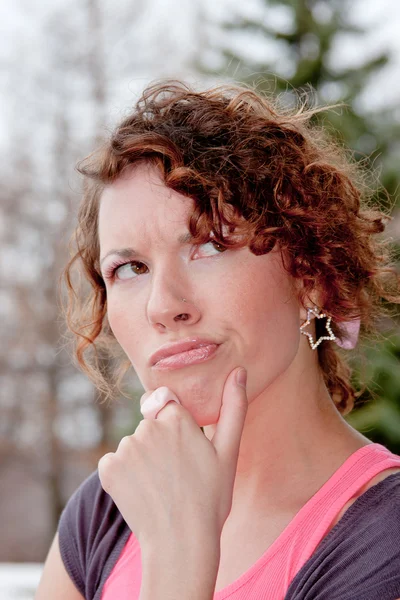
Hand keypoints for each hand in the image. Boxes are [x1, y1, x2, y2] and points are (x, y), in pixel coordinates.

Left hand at [97, 366, 247, 549]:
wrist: (181, 544)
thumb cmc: (210, 498)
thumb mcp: (228, 452)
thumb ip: (233, 407)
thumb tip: (239, 370)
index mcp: (176, 418)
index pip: (168, 407)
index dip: (176, 429)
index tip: (184, 452)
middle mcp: (148, 426)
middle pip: (149, 424)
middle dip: (159, 443)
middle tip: (176, 474)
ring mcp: (125, 448)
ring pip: (133, 445)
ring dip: (142, 460)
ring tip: (160, 486)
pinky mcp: (108, 468)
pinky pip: (114, 462)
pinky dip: (124, 475)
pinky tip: (141, 493)